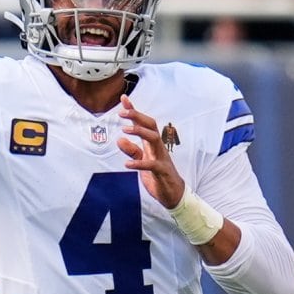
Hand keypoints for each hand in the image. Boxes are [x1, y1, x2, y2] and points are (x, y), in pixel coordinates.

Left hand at [117, 94, 185, 208]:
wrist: (173, 194)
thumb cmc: (158, 175)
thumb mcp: (141, 161)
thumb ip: (132, 150)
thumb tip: (119, 139)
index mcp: (152, 144)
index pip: (143, 123)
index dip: (134, 111)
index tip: (123, 99)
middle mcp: (158, 147)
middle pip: (150, 125)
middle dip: (137, 116)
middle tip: (122, 112)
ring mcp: (162, 158)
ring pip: (154, 139)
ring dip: (140, 133)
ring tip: (124, 131)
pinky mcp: (162, 172)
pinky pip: (152, 165)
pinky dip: (139, 164)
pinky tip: (127, 164)